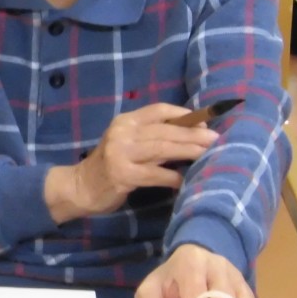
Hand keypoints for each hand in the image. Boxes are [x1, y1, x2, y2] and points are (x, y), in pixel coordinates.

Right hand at [46, 103, 217, 221]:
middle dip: (193, 134)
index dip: (184, 114)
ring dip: (188, 151)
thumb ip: (152, 137)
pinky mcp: (123, 175)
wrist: (80, 187)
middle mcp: (122, 133)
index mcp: (125, 121)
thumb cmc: (110, 165)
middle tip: (216, 139)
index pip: (158, 110)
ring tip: (208, 154)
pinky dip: (173, 177)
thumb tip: (192, 133)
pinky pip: (155, 174)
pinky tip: (185, 181)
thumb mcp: (127, 143)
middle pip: (164, 130)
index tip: (206, 120)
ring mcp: (121, 153)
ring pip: (162, 149)